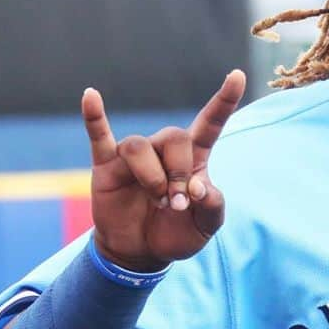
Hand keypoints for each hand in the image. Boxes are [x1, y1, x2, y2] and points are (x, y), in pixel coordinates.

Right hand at [81, 70, 246, 269]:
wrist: (141, 253)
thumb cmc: (177, 233)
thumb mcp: (206, 227)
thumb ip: (212, 207)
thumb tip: (197, 188)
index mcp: (194, 159)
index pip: (210, 123)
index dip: (224, 101)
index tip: (237, 75)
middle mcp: (164, 151)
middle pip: (174, 136)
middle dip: (178, 171)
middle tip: (175, 203)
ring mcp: (134, 157)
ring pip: (140, 146)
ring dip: (152, 177)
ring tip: (156, 201)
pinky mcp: (107, 166)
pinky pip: (99, 135)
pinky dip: (94, 116)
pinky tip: (91, 95)